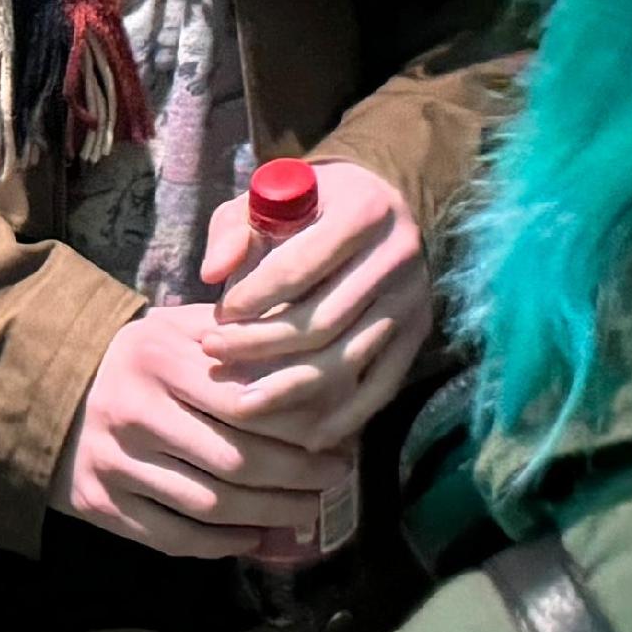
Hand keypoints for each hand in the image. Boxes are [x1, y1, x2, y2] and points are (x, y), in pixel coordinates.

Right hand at [50, 301, 351, 561]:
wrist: (46, 387)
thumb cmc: (134, 356)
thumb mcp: (176, 326)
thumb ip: (234, 334)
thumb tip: (306, 348)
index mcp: (159, 360)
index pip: (245, 403)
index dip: (298, 427)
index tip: (338, 436)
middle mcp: (134, 413)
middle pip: (235, 461)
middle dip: (297, 477)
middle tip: (337, 478)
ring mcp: (115, 465)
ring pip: (210, 506)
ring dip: (269, 515)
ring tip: (308, 511)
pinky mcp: (101, 505)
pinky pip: (173, 536)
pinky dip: (221, 544)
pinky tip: (253, 536)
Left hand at [197, 161, 431, 456]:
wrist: (382, 205)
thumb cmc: (312, 204)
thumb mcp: (271, 195)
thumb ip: (234, 228)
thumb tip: (211, 274)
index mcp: (363, 210)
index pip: (300, 266)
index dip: (254, 297)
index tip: (216, 318)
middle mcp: (398, 254)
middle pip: (322, 320)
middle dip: (260, 344)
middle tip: (213, 355)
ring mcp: (413, 298)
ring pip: (347, 358)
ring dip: (290, 386)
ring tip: (242, 402)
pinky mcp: (420, 332)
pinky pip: (382, 385)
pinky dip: (345, 416)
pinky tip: (306, 436)